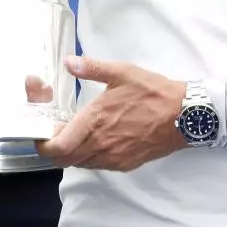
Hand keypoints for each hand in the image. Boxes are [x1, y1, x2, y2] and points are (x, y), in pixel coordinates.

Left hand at [29, 56, 187, 171]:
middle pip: (63, 159)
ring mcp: (113, 158)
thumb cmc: (153, 92)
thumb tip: (68, 62)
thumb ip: (92, 68)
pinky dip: (91, 154)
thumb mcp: (122, 72)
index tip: (43, 128)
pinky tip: (100, 137)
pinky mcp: (125, 164)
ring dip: (73, 150)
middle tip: (60, 126)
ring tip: (80, 130)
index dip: (42, 142)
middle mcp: (99, 146)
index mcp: (94, 123)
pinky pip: (98, 164)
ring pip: (80, 163)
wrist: (185, 115)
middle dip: (56, 145)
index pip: (55, 148)